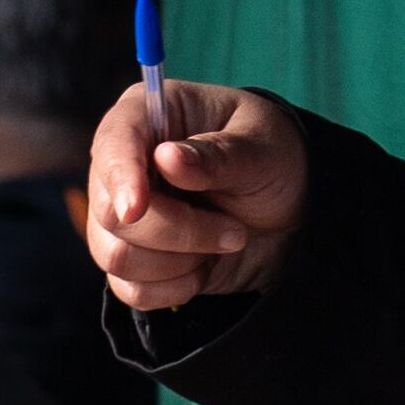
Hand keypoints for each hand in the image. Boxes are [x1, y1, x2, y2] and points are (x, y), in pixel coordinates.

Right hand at [83, 81, 307, 313]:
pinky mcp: (135, 259)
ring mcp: (124, 214)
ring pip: (116, 255)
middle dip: (177, 231)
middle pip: (111, 211)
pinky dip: (174, 287)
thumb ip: (217, 155)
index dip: (120, 176)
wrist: (293, 214)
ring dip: (179, 261)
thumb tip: (166, 158)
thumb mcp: (262, 150)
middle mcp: (125, 164)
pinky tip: (205, 267)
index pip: (114, 142)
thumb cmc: (274, 161)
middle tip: (235, 231)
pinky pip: (130, 288)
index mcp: (149, 116)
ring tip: (226, 241)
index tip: (136, 208)